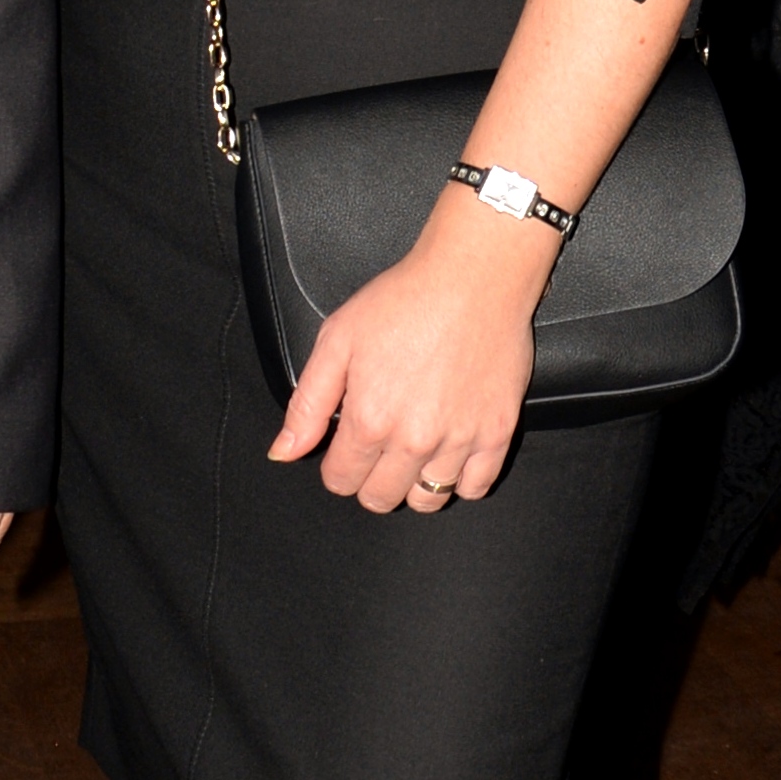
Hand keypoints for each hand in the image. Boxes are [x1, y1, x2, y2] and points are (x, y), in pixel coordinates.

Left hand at [267, 185, 553, 511]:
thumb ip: (307, 405)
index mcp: (369, 419)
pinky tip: (448, 454)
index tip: (344, 447)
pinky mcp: (497, 433)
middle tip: (376, 448)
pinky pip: (475, 488)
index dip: (336, 466)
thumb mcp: (336, 340)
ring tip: (411, 452)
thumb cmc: (404, 301)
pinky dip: (460, 481)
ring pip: (427, 502)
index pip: (341, 481)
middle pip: (380, 498)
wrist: (471, 278)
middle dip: (369, 480)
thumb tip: (283, 451)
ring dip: (412, 484)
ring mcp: (459, 440)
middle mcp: (414, 440)